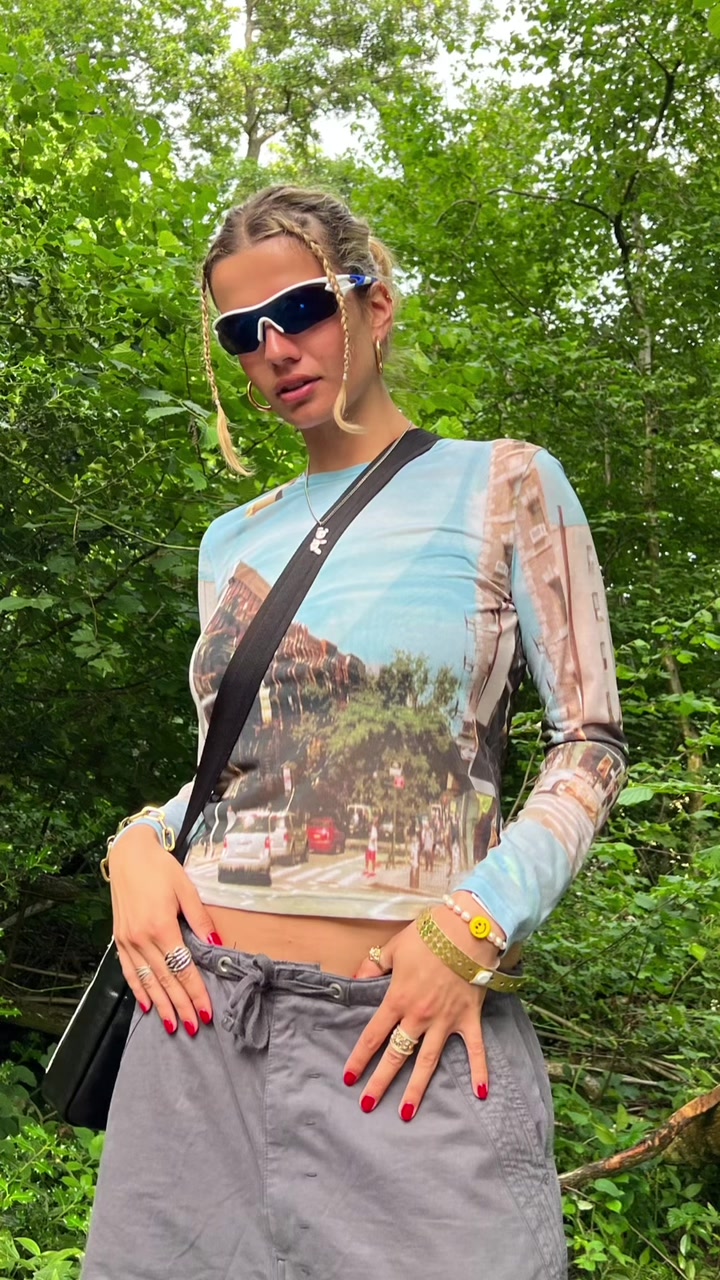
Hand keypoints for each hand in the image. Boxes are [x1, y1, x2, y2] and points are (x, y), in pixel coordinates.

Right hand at [108, 825, 221, 1035]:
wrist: (128, 855)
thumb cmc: (161, 868)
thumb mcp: (186, 888)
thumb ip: (200, 917)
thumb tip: (216, 941)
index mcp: (162, 926)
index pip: (183, 968)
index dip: (195, 991)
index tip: (206, 1011)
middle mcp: (142, 938)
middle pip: (165, 980)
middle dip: (181, 1005)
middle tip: (194, 1026)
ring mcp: (128, 940)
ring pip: (146, 981)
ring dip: (160, 1005)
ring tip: (173, 1025)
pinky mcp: (119, 939)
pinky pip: (129, 971)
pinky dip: (138, 990)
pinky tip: (146, 1006)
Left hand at [343, 914, 490, 1120]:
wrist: (467, 928)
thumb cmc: (429, 934)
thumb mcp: (394, 947)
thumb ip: (373, 966)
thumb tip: (354, 979)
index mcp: (398, 999)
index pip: (374, 1035)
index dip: (360, 1058)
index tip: (349, 1077)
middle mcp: (419, 1016)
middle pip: (396, 1055)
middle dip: (380, 1082)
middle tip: (367, 1105)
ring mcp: (445, 1020)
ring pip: (428, 1061)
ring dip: (417, 1089)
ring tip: (405, 1113)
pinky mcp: (469, 1018)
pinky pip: (475, 1050)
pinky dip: (479, 1071)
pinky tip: (480, 1094)